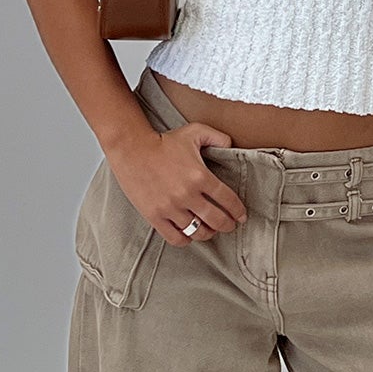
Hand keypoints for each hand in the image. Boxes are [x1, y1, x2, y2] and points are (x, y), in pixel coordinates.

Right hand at [107, 121, 248, 246]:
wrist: (132, 148)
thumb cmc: (164, 141)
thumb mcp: (194, 132)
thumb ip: (217, 137)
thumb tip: (231, 145)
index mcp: (200, 176)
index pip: (228, 200)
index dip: (238, 211)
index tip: (241, 216)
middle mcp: (187, 195)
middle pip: (216, 220)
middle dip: (227, 225)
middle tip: (230, 225)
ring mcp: (170, 208)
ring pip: (197, 232)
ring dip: (207, 233)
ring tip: (209, 230)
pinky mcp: (155, 216)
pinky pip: (176, 238)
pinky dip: (186, 239)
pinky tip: (189, 234)